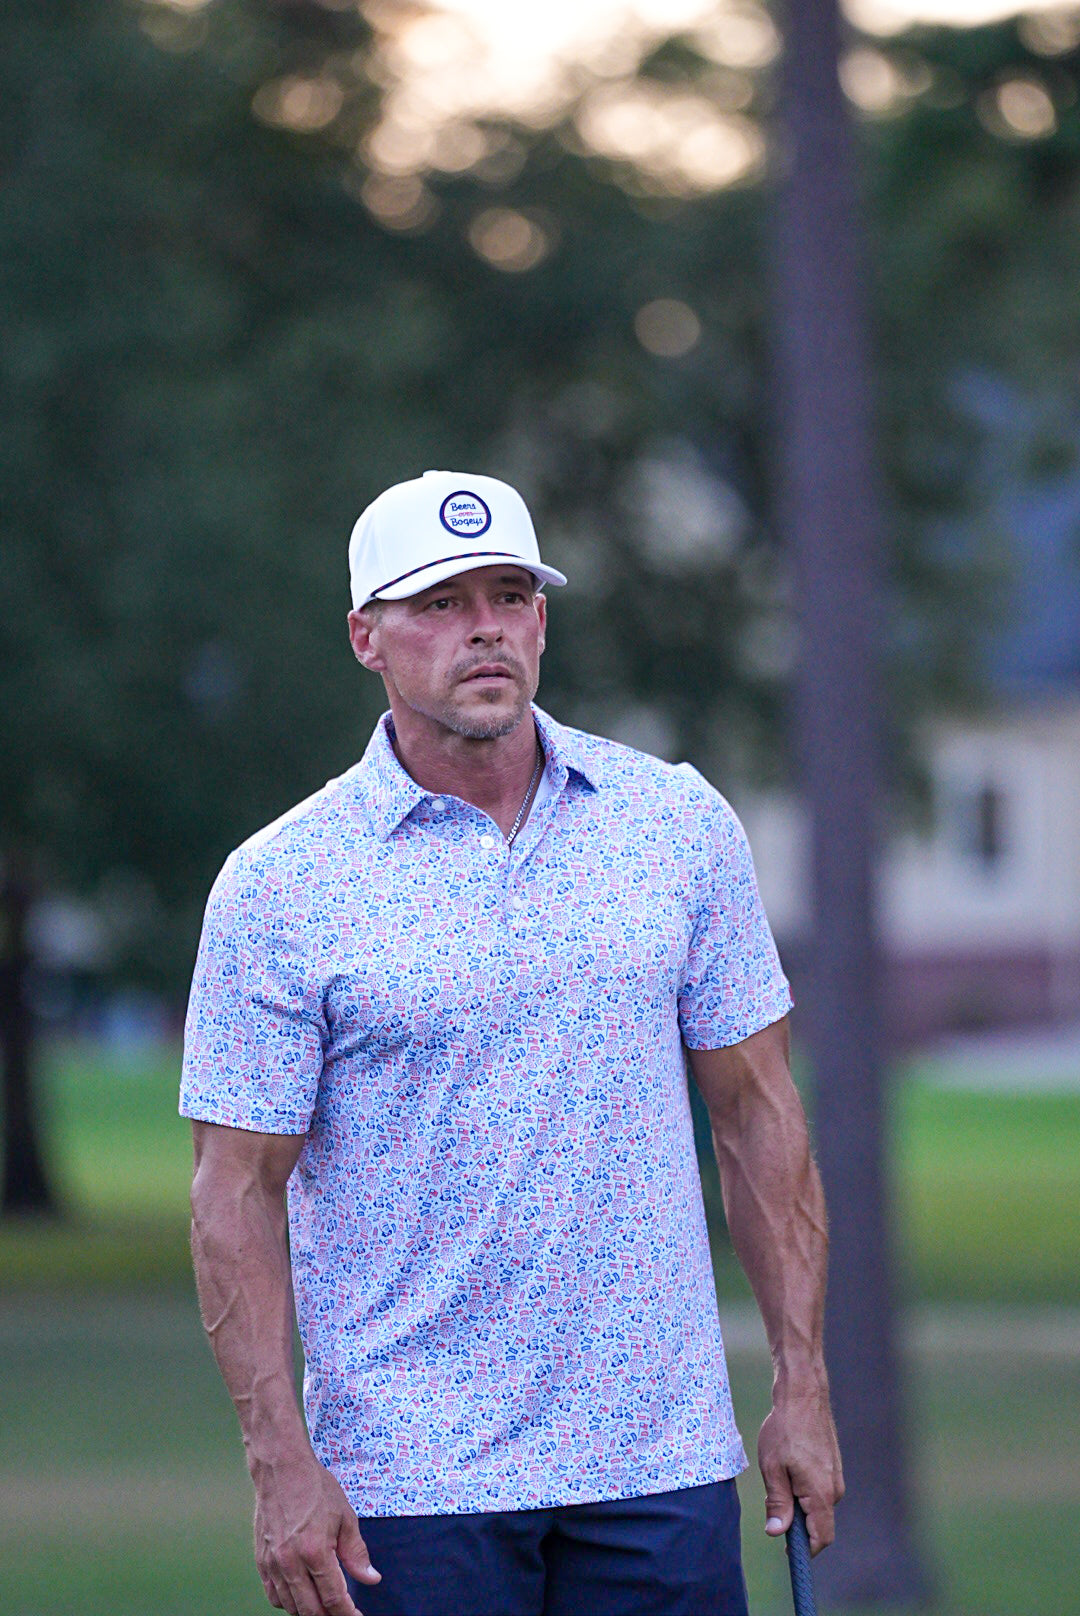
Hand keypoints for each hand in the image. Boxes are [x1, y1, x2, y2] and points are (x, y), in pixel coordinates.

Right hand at [252, 1449, 381, 1615]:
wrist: (281, 1468)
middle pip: (310, 1610)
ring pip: (290, 1607)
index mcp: (315, 1552)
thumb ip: (356, 1553)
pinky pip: (273, 1595)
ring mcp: (273, 1563)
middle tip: (343, 1612)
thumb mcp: (345, 1517)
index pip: (333, 1598)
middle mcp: (291, 1563)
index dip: (347, 1613)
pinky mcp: (261, 1560)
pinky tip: (301, 1595)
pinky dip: (288, 1602)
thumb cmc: (316, 1489)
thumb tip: (371, 1579)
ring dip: (309, 1611)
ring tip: (324, 1605)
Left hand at [758, 1377, 843, 1554]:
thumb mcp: (773, 1468)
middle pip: (819, 1523)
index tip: (787, 1550)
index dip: (805, 1550)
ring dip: (800, 1503)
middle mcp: (834, 1489)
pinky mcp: (833, 1465)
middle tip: (774, 1504)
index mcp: (821, 1494)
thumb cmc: (784, 1429)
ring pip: (818, 1504)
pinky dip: (804, 1488)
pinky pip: (820, 1488)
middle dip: (798, 1523)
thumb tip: (777, 1533)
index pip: (821, 1538)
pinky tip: (788, 1467)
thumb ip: (777, 1503)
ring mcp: (836, 1476)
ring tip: (779, 1476)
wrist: (803, 1395)